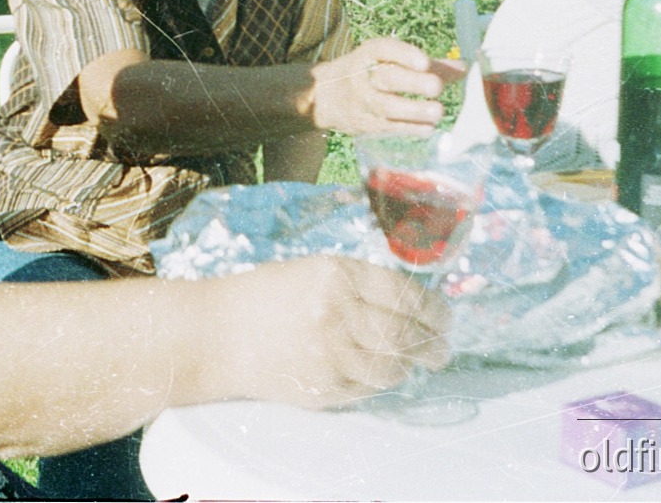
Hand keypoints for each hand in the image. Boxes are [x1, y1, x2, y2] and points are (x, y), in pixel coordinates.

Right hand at [224, 255, 451, 409]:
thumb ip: (359, 284)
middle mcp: (336, 313)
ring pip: (391, 366)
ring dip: (407, 365)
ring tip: (412, 362)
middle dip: (432, 344)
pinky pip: (367, 389)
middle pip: (404, 334)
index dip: (433, 310)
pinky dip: (378, 382)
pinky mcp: (321, 387)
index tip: (444, 317)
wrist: (217, 332)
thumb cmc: (265, 295)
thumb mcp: (313, 271)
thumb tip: (413, 304)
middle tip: (440, 349)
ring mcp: (328, 354)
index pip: (405, 294)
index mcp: (336, 275)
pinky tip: (375, 372)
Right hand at [309, 37, 465, 135]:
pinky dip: (409, 128)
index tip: (424, 62)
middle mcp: (363, 77)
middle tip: (437, 87)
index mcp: (369, 55)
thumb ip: (428, 65)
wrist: (326, 97)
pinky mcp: (365, 125)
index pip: (383, 49)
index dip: (403, 54)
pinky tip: (428, 128)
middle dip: (412, 82)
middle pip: (386, 78)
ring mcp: (362, 102)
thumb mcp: (389, 62)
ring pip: (385, 106)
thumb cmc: (369, 74)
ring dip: (413, 110)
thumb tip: (463, 67)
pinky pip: (387, 127)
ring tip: (438, 111)